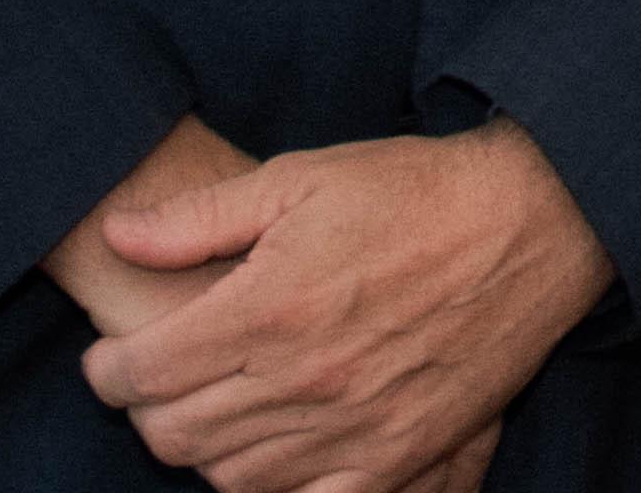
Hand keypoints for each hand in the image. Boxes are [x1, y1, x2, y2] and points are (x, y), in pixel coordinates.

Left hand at [82, 118, 603, 492]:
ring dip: (204, 451)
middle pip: (174, 436)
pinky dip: (274, 491)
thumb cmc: (414, 191)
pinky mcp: (399, 454)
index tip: (112, 357)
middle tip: (160, 379)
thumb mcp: (300, 178)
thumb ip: (200, 218)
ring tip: (216, 408)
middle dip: (148, 410)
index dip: (107, 371)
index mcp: (269, 308)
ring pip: (229, 480)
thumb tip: (118, 235)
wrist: (533, 220)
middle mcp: (303, 379)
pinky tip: (272, 454)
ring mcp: (352, 426)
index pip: (141, 374)